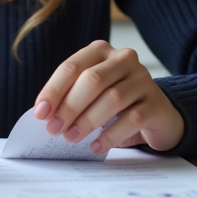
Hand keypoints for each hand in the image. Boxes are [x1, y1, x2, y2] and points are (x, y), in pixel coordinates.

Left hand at [33, 40, 183, 155]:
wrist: (155, 113)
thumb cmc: (115, 102)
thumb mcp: (91, 93)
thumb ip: (70, 96)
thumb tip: (46, 114)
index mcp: (101, 51)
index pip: (72, 67)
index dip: (54, 90)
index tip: (40, 113)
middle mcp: (123, 59)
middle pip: (93, 80)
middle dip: (70, 106)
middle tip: (54, 129)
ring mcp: (143, 79)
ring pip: (113, 98)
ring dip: (88, 120)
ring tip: (72, 137)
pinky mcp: (156, 103)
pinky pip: (132, 119)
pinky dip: (110, 134)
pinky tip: (96, 146)